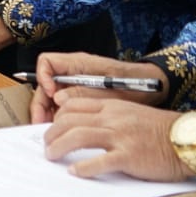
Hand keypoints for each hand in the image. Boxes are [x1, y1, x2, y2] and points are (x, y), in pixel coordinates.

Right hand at [28, 54, 167, 122]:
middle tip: (41, 125)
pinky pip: (65, 108)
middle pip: (45, 84)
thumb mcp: (108, 89)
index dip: (43, 77)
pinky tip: (65, 134)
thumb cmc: (134, 84)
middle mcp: (73, 74)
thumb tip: (57, 100)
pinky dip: (62, 120)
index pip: (47, 62)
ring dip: (49, 114)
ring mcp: (77, 86)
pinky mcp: (83, 100)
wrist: (154, 90)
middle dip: (41, 104)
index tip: (50, 93)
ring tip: (52, 134)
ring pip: (53, 99)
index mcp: (78, 64)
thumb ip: (82, 93)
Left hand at [43, 97, 187, 181]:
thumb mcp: (130, 112)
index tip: (52, 128)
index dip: (57, 116)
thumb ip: (108, 115)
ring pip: (78, 136)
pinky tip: (74, 172)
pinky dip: (83, 167)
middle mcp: (112, 118)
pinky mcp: (129, 156)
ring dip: (59, 147)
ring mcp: (120, 136)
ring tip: (51, 156)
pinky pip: (100, 161)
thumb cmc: (160, 129)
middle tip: (46, 145)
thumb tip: (84, 125)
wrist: (186, 138)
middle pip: (70, 120)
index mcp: (112, 106)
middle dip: (52, 133)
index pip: (74, 104)